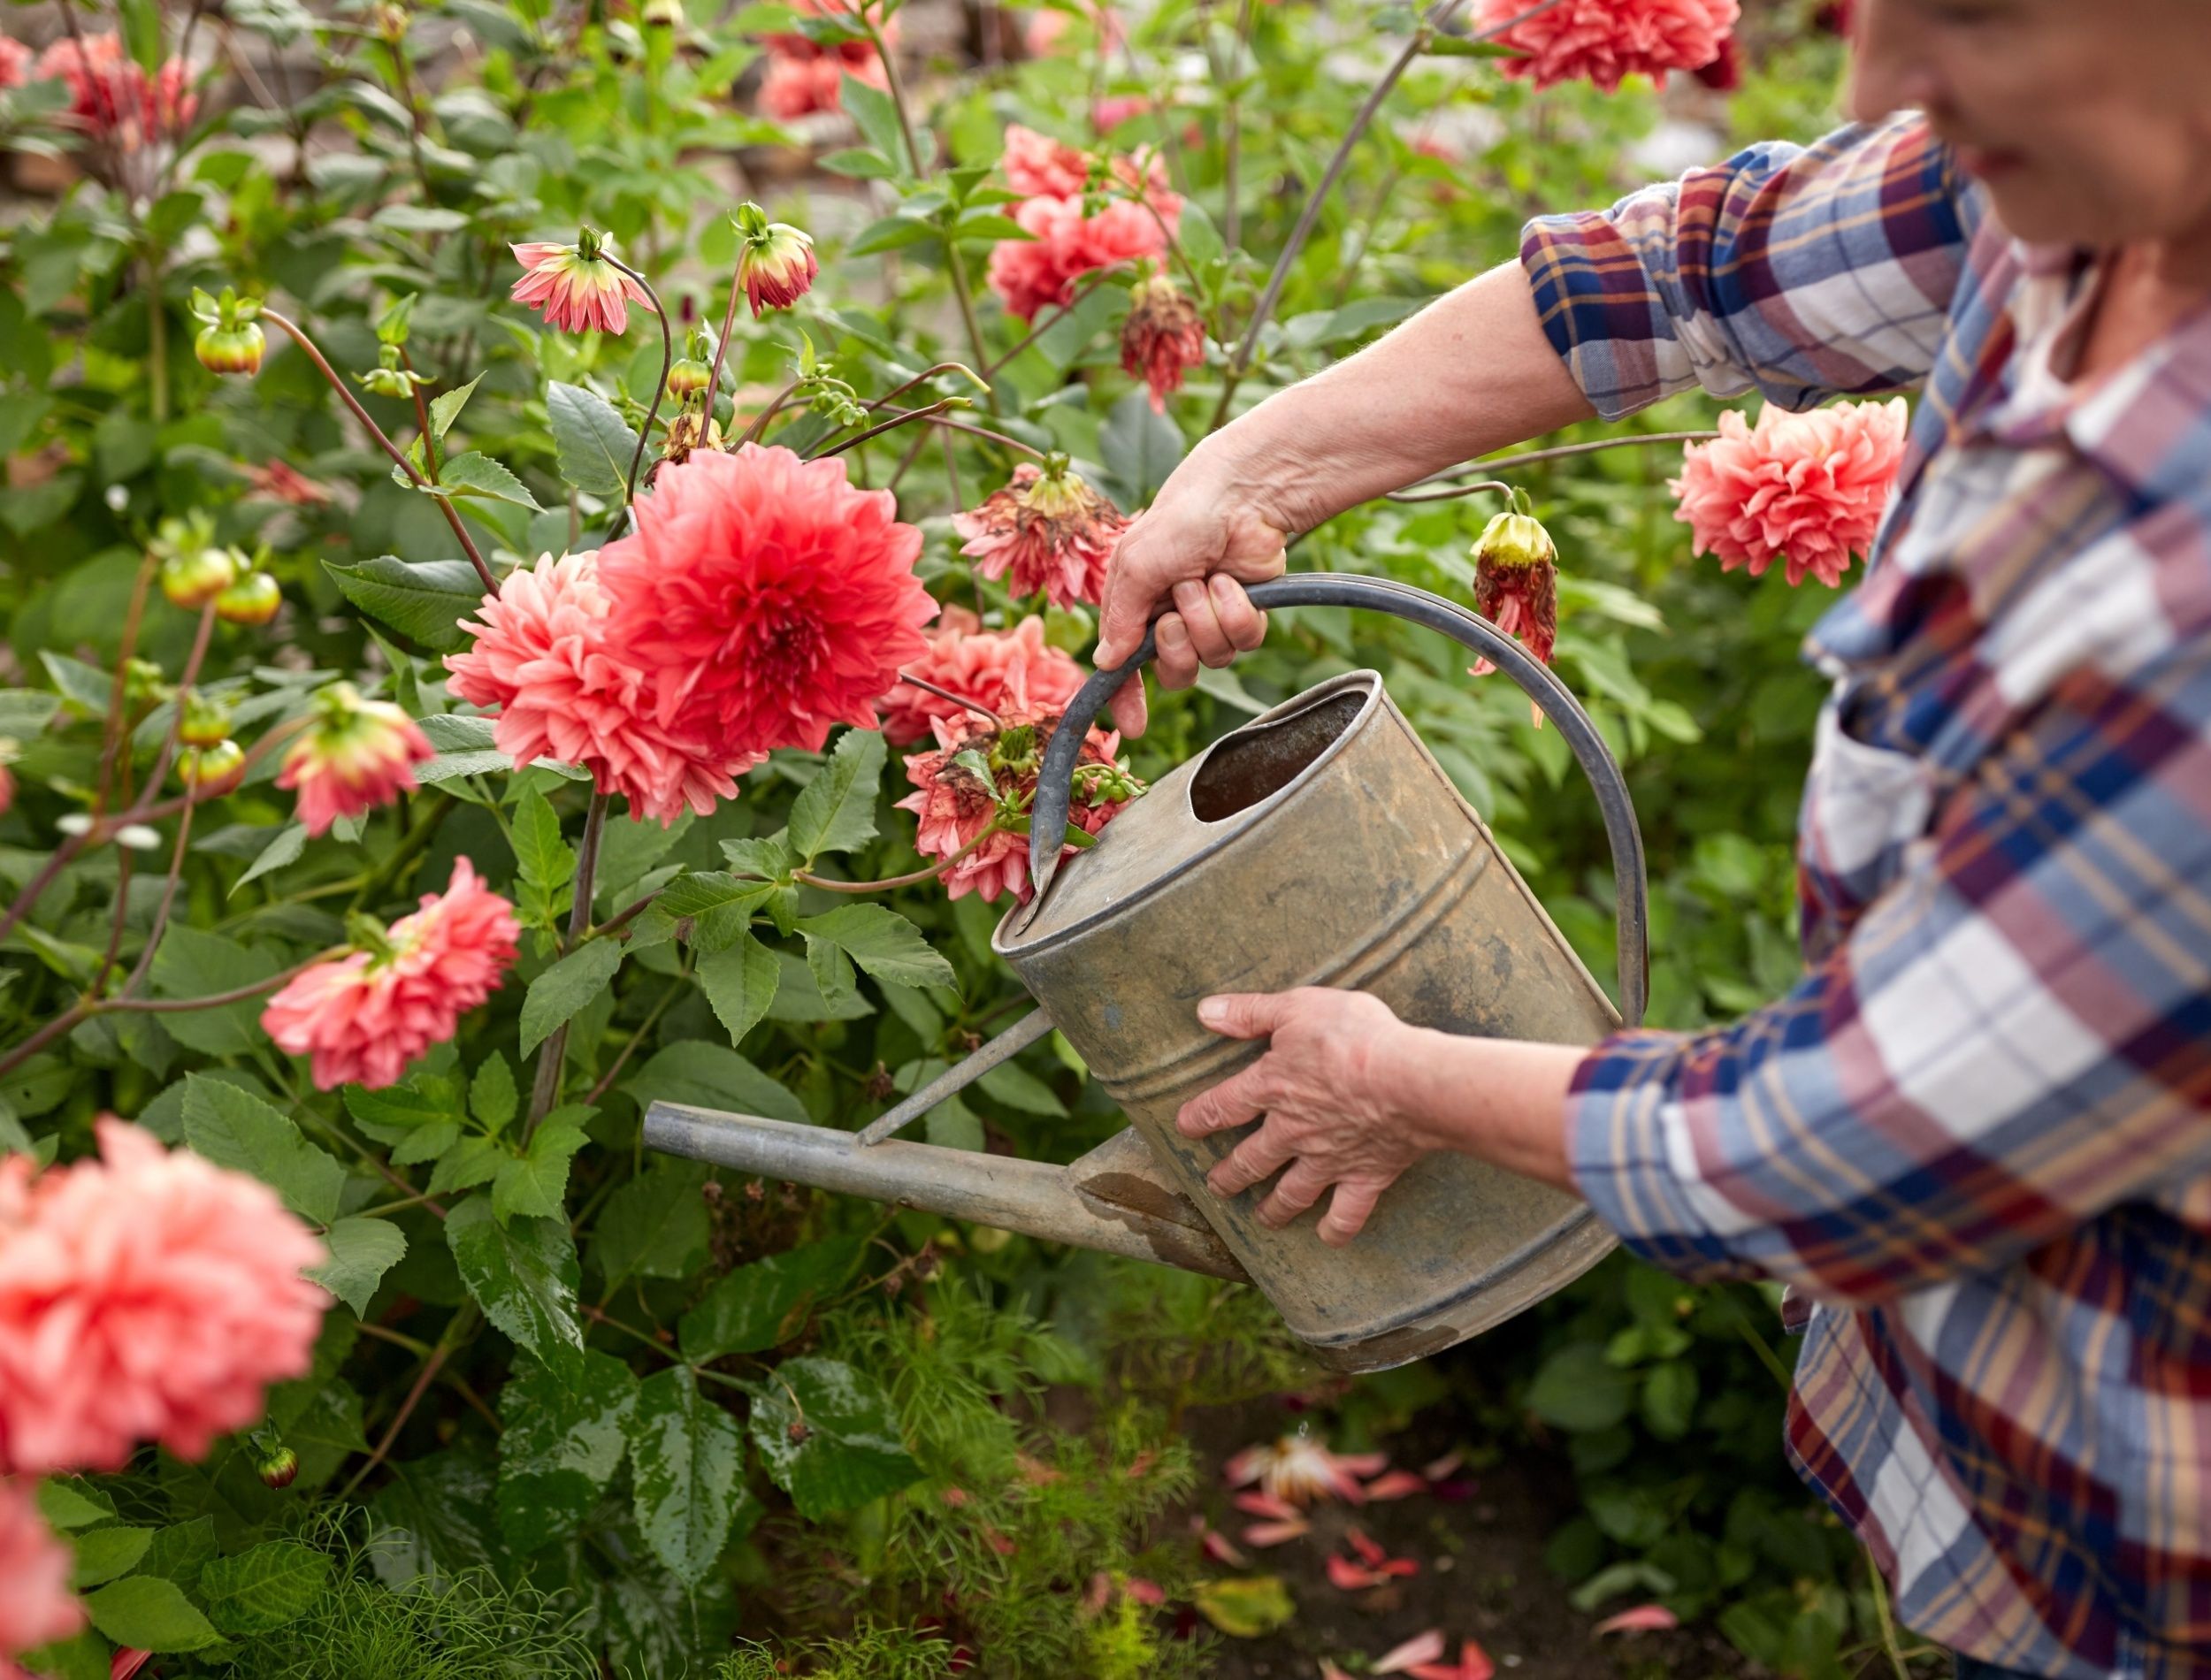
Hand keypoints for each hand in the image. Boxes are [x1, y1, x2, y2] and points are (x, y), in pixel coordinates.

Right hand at [1094, 449, 1289, 735]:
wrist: (1238, 497)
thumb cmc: (1179, 521)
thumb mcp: (1136, 566)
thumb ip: (1119, 619)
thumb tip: (1106, 663)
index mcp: (1135, 608)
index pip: (1126, 668)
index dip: (1127, 699)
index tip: (1132, 727)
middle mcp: (1170, 619)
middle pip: (1174, 673)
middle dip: (1176, 645)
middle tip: (1176, 610)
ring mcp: (1210, 619)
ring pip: (1212, 658)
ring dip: (1208, 619)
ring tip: (1207, 581)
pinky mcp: (1246, 614)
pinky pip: (1243, 642)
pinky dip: (1237, 612)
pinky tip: (1233, 582)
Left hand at [1174, 988, 1431, 1246]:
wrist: (1407, 1082)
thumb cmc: (1354, 1038)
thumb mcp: (1297, 1007)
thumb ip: (1251, 1012)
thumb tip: (1206, 1012)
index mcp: (1271, 1088)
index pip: (1222, 1106)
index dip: (1199, 1117)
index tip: (1185, 1127)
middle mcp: (1292, 1132)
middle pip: (1251, 1161)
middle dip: (1229, 1175)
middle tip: (1216, 1186)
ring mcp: (1327, 1160)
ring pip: (1291, 1193)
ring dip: (1272, 1209)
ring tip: (1261, 1218)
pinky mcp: (1365, 1176)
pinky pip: (1346, 1214)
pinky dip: (1335, 1229)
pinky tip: (1327, 1237)